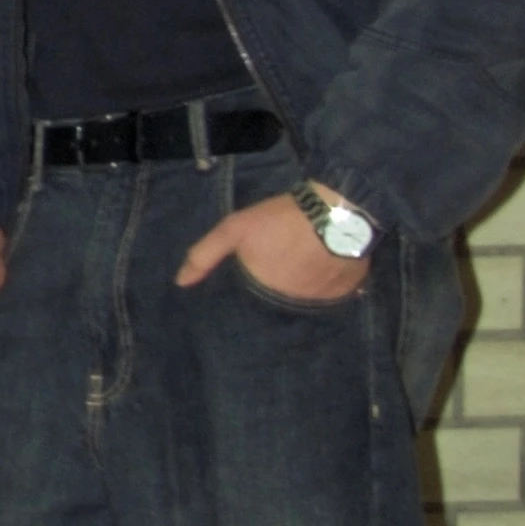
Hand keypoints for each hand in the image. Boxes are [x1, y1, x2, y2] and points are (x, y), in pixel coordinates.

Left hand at [175, 192, 365, 307]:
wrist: (338, 210)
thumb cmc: (283, 219)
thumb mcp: (236, 229)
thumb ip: (205, 255)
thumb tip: (180, 283)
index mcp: (263, 295)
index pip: (247, 315)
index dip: (244, 306)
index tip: (243, 297)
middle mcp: (290, 308)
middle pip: (275, 310)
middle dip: (273, 299)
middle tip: (276, 278)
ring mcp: (319, 304)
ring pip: (302, 304)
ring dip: (298, 294)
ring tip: (298, 275)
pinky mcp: (344, 296)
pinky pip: (329, 299)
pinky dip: (323, 290)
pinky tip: (321, 273)